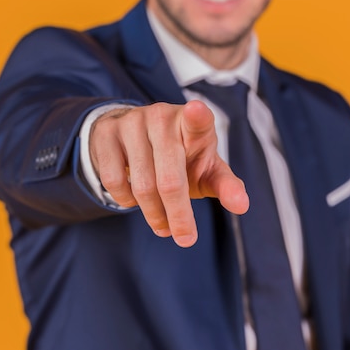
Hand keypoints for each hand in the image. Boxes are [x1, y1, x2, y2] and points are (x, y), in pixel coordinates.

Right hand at [89, 100, 248, 246]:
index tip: (196, 110)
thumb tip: (242, 206)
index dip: (197, 115)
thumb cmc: (181, 157)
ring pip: (142, 185)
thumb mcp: (205, 168)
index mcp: (193, 124)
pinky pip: (114, 180)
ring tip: (162, 224)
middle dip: (178, 215)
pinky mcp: (107, 133)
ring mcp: (132, 122)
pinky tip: (134, 199)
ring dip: (154, 214)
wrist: (134, 138)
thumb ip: (225, 185)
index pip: (198, 118)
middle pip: (170, 179)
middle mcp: (163, 117)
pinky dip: (125, 200)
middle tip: (185, 239)